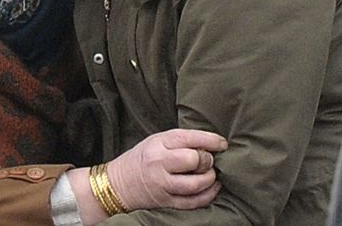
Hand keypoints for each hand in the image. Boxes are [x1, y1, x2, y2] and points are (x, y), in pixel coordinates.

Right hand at [106, 128, 226, 210]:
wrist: (119, 184)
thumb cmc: (143, 158)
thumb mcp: (157, 141)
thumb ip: (181, 141)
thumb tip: (211, 144)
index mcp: (158, 143)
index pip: (190, 138)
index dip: (211, 140)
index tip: (222, 144)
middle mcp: (159, 163)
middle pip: (194, 160)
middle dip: (208, 160)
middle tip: (209, 160)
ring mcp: (162, 185)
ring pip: (196, 184)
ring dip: (210, 179)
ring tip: (211, 175)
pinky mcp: (166, 202)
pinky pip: (193, 202)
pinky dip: (208, 195)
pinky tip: (212, 188)